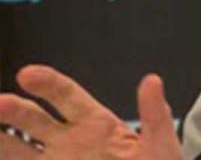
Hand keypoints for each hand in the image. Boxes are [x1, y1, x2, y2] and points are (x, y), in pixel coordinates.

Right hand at [0, 65, 181, 159]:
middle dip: (13, 110)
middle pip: (34, 120)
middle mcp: (69, 141)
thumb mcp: (160, 142)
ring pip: (19, 150)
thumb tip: (152, 80)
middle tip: (0, 104)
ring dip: (2, 141)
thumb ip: (154, 114)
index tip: (27, 74)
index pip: (65, 95)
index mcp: (95, 123)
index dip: (47, 82)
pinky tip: (0, 155)